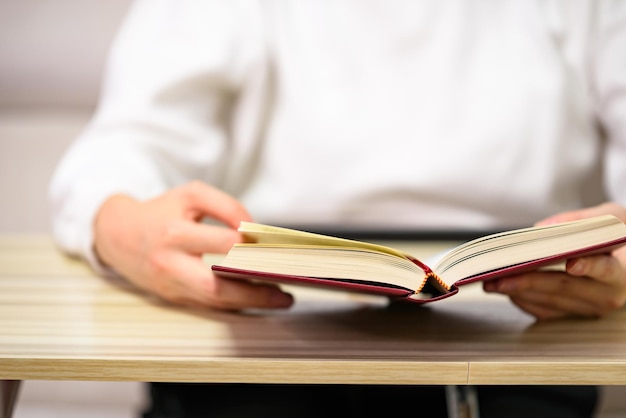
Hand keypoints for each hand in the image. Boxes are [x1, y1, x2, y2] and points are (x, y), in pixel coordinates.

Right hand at [93, 181, 293, 310]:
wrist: (117, 235)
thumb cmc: (161, 212)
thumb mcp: (190, 195)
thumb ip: (225, 205)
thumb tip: (253, 231)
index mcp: (174, 234)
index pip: (221, 242)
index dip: (250, 244)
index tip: (272, 245)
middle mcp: (170, 264)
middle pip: (216, 285)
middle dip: (253, 291)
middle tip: (284, 289)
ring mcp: (171, 286)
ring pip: (214, 302)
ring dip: (250, 303)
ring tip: (281, 298)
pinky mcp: (173, 298)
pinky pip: (209, 305)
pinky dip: (236, 304)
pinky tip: (259, 299)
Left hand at [483, 202, 625, 319]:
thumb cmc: (619, 235)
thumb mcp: (611, 216)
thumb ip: (580, 220)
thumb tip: (543, 228)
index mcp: (624, 270)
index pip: (607, 270)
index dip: (588, 267)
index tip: (571, 263)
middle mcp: (609, 295)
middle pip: (565, 287)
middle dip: (529, 281)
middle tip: (500, 275)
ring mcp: (591, 308)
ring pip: (551, 302)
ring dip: (519, 292)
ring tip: (491, 283)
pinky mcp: (576, 314)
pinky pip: (546, 311)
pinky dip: (523, 300)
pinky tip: (504, 289)